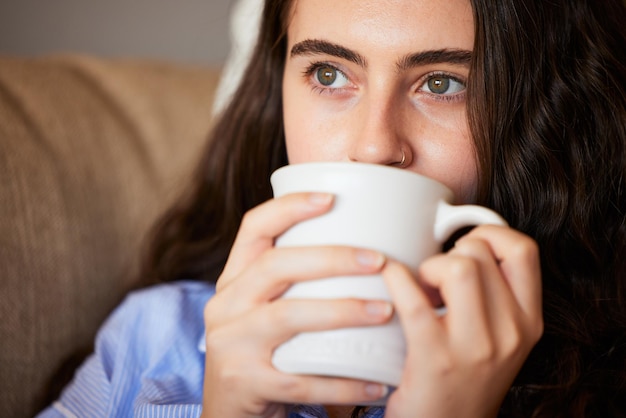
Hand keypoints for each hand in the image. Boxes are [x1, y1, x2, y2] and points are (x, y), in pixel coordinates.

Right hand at [200, 193, 390, 417]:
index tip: (332, 198)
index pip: (252, 228)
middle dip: (331, 258)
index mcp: (233, 280)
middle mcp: (225, 306)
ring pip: (288, 316)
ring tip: (385, 311)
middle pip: (275, 266)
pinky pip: (301, 380)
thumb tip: (366, 250)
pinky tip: (376, 382)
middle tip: (379, 261)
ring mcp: (231, 345)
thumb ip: (296, 284)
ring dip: (342, 311)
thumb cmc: (263, 351)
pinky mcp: (246, 383)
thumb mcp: (264, 310)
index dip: (289, 207)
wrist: (229, 412)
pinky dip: (343, 382)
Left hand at [383, 225, 542, 417]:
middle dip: (448, 252)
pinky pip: (414, 301)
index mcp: (528, 322)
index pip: (523, 251)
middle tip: (435, 277)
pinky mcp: (436, 358)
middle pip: (479, 253)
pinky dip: (396, 279)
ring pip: (457, 268)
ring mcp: (476, 348)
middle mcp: (511, 333)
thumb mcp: (498, 337)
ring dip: (430, 266)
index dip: (490, 233)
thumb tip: (458, 239)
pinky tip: (390, 278)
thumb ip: (493, 294)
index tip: (466, 244)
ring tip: (423, 288)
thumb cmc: (465, 376)